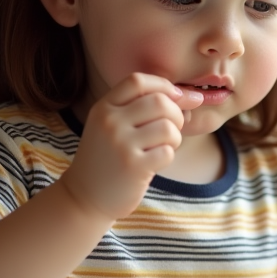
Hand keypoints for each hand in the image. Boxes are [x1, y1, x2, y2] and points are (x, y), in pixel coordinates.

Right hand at [58, 73, 202, 220]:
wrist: (84, 197)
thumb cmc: (108, 159)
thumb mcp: (112, 126)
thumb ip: (141, 107)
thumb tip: (192, 96)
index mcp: (104, 108)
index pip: (138, 80)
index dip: (163, 86)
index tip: (176, 97)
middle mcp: (109, 122)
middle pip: (159, 102)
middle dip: (176, 114)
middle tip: (171, 130)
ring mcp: (121, 144)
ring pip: (168, 127)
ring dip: (174, 138)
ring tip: (163, 147)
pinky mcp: (133, 166)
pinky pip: (167, 151)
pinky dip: (168, 156)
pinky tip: (155, 162)